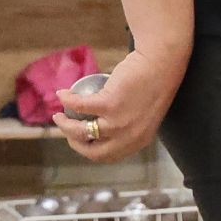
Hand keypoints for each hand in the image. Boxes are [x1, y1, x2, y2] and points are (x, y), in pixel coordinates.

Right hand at [57, 47, 186, 163]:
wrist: (162, 64)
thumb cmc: (154, 85)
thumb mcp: (144, 115)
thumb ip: (130, 125)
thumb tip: (104, 127)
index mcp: (138, 141)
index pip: (107, 155)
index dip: (88, 150)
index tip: (79, 140)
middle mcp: (129, 137)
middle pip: (92, 151)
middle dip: (73, 143)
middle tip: (65, 131)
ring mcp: (119, 122)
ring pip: (81, 131)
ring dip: (64, 125)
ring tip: (58, 115)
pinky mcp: (110, 104)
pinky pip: (80, 105)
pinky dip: (67, 100)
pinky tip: (62, 94)